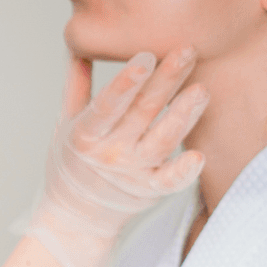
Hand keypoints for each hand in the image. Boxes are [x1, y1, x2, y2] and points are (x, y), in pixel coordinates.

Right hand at [23, 48, 207, 266]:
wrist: (74, 219)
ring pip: (162, 141)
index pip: (106, 104)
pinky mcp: (149, 192)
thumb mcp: (64, 125)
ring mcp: (130, 173)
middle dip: (166, 81)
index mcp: (85, 134)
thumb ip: (75, 86)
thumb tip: (79, 47)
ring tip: (202, 90)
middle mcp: (108, 153)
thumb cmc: (70, 167)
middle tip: (188, 51)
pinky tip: (199, 155)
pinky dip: (183, 172)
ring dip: (183, 115)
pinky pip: (168, 183)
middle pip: (141, 113)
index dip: (126, 82)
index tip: (145, 56)